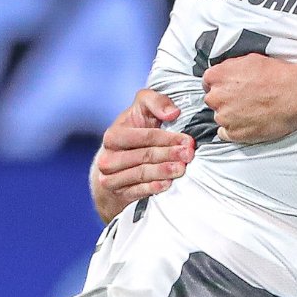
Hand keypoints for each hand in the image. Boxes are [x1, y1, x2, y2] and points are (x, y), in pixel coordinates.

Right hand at [91, 90, 193, 218]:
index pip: (144, 137)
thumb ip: (155, 102)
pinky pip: (136, 191)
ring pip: (140, 174)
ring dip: (163, 171)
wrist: (116, 167)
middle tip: (188, 155)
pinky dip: (152, 188)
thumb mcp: (142, 111)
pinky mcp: (118, 194)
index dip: (167, 138)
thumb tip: (173, 112)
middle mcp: (108, 157)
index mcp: (113, 135)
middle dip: (169, 154)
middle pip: (144, 156)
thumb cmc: (134, 133)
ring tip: (181, 169)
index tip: (187, 141)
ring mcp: (111, 177)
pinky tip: (167, 184)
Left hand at [202, 56, 296, 143]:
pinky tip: (249, 123)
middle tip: (244, 100)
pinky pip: (225, 134)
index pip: (207, 83)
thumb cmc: (276, 75)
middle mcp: (216, 97)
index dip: (220, 86)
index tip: (230, 89)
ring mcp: (224, 117)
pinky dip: (234, 130)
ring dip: (231, 116)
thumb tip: (225, 74)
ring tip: (251, 112)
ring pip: (220, 117)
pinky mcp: (235, 134)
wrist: (294, 94)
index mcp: (216, 76)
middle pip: (213, 101)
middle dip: (225, 100)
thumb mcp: (249, 60)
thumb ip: (230, 68)